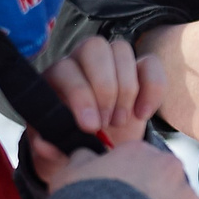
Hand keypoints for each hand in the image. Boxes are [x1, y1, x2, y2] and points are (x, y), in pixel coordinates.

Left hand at [39, 35, 164, 149]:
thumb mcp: (54, 149)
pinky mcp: (140, 70)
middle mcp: (82, 62)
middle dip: (105, 87)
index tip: (90, 127)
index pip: (66, 69)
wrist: (99, 151)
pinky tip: (142, 114)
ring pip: (121, 50)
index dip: (80, 96)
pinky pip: (151, 63)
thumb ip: (46, 146)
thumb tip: (46, 144)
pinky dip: (152, 89)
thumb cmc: (72, 145)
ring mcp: (112, 62)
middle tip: (106, 122)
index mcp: (55, 77)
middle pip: (94, 47)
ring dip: (125, 90)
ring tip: (119, 121)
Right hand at [43, 141, 198, 198]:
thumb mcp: (70, 174)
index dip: (126, 180)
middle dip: (150, 196)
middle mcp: (170, 168)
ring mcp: (187, 198)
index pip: (139, 160)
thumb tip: (87, 155)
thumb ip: (83, 158)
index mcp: (141, 150)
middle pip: (163, 180)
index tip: (116, 196)